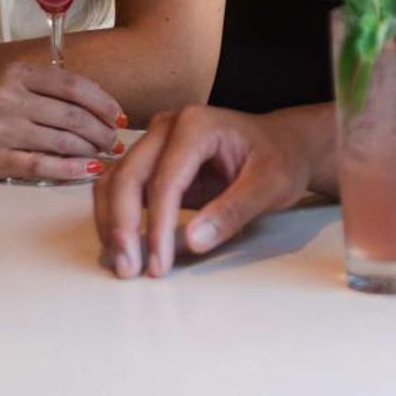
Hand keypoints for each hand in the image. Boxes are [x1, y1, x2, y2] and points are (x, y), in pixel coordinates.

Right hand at [0, 60, 124, 182]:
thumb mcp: (7, 82)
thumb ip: (44, 87)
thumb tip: (94, 104)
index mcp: (17, 74)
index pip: (73, 85)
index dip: (103, 102)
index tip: (118, 116)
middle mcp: (10, 98)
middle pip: (72, 115)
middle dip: (102, 130)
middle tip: (116, 142)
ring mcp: (2, 129)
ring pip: (62, 140)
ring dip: (92, 150)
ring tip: (106, 156)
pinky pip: (42, 165)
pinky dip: (70, 169)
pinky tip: (88, 171)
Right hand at [93, 105, 313, 278]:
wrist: (283, 143)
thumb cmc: (280, 159)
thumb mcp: (270, 186)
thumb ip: (232, 211)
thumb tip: (193, 241)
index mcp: (197, 125)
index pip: (165, 180)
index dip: (157, 225)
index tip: (159, 265)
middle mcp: (167, 126)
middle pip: (128, 175)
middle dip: (122, 226)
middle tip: (129, 270)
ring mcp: (155, 140)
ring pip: (116, 180)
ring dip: (111, 223)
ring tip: (123, 263)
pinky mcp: (152, 160)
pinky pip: (121, 185)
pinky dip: (114, 215)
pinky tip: (122, 244)